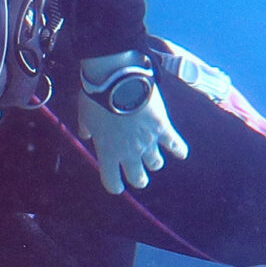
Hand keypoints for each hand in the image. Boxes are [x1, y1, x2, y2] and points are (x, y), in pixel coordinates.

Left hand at [77, 50, 188, 193]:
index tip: (117, 185)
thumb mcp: (84, 115)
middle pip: (138, 178)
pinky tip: (181, 152)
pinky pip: (176, 145)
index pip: (112, 182)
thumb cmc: (97, 97)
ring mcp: (147, 142)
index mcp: (107, 152)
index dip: (114, 185)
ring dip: (154, 162)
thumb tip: (86, 135)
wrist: (117, 80)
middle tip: (139, 175)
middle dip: (139, 178)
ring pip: (156, 164)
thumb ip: (86, 129)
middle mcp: (128, 152)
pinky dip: (179, 150)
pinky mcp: (163, 128)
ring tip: (154, 157)